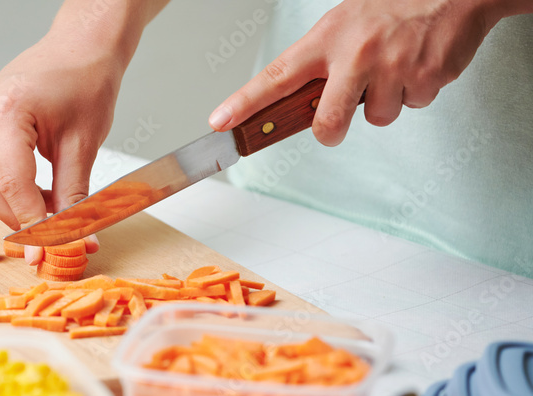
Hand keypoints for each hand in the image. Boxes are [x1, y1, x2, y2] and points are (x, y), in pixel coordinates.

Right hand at [0, 35, 117, 264]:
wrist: (82, 46)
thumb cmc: (87, 82)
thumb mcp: (84, 144)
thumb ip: (74, 195)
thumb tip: (75, 240)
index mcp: (7, 110)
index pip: (11, 182)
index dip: (29, 222)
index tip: (46, 251)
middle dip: (15, 218)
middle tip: (45, 239)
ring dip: (10, 205)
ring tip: (46, 215)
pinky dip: (8, 188)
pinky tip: (37, 196)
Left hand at [208, 0, 511, 145]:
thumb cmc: (391, 8)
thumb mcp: (343, 26)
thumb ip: (320, 65)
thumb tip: (300, 107)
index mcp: (326, 40)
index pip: (275, 76)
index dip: (244, 103)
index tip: (220, 122)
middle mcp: (355, 54)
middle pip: (327, 122)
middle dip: (330, 132)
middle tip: (335, 126)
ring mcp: (391, 66)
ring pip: (376, 118)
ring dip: (385, 102)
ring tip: (395, 67)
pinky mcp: (425, 77)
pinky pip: (413, 106)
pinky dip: (416, 92)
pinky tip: (419, 64)